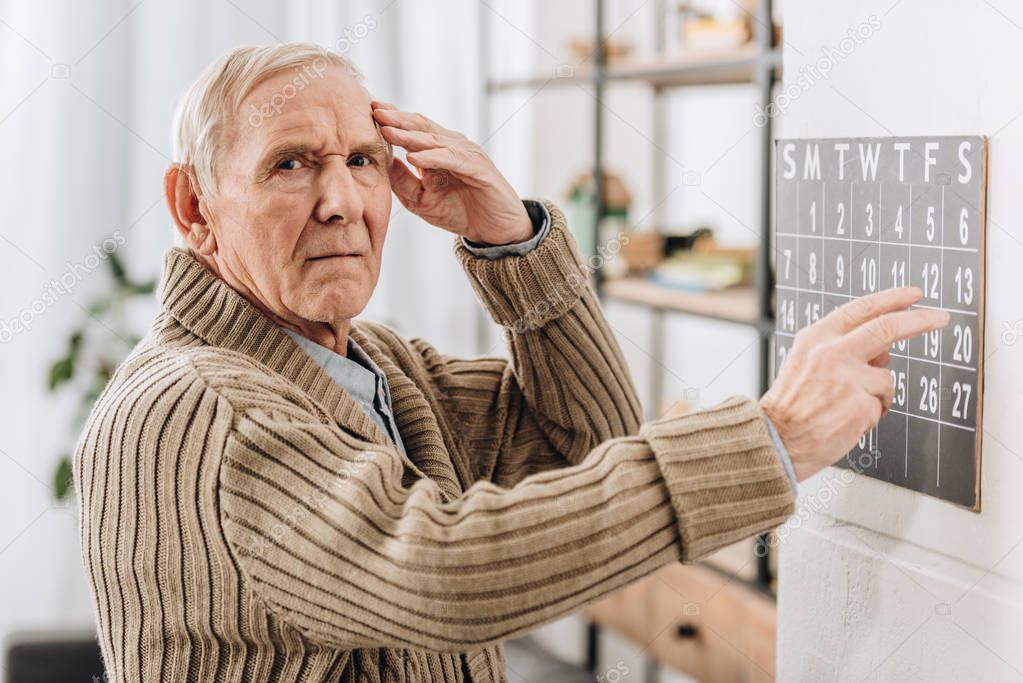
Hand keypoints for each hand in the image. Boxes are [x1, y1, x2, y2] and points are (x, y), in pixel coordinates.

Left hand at [371, 101, 532, 244]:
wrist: (496, 231)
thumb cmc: (461, 212)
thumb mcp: (421, 199)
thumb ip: (402, 181)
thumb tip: (381, 162)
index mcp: (440, 150)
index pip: (413, 128)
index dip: (393, 119)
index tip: (368, 112)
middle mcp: (454, 146)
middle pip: (422, 125)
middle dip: (397, 118)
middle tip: (374, 110)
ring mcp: (468, 155)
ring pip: (435, 140)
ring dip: (409, 135)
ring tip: (387, 130)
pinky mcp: (479, 170)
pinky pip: (453, 160)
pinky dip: (433, 158)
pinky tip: (414, 158)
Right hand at [760, 287, 949, 481]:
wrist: (775, 440)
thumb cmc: (790, 406)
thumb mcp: (806, 363)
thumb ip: (842, 349)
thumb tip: (882, 350)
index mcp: (816, 338)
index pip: (861, 309)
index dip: (891, 299)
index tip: (913, 295)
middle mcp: (832, 353)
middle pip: (887, 327)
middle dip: (920, 320)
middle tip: (940, 317)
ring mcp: (848, 379)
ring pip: (886, 379)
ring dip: (876, 395)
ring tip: (846, 407)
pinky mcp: (861, 405)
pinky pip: (880, 407)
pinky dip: (868, 416)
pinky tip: (845, 421)